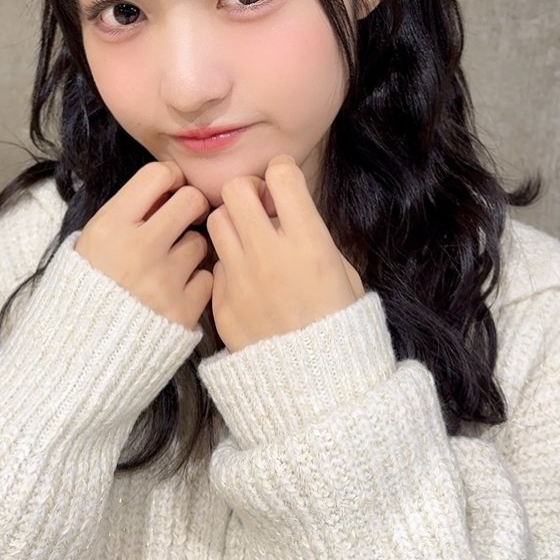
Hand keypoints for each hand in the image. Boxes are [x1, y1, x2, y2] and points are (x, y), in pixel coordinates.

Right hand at [74, 159, 213, 331]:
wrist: (78, 356)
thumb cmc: (85, 292)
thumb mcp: (89, 244)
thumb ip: (125, 214)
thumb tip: (168, 189)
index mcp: (109, 227)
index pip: (157, 175)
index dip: (169, 179)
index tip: (168, 192)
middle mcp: (137, 250)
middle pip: (191, 200)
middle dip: (189, 207)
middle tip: (181, 222)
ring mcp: (162, 282)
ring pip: (200, 243)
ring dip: (189, 251)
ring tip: (165, 269)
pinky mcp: (182, 313)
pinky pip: (206, 280)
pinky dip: (193, 285)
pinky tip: (172, 294)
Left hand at [205, 154, 364, 352]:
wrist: (319, 387)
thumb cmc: (342, 325)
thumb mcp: (343, 272)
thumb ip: (313, 236)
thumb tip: (291, 212)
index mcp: (308, 242)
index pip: (281, 176)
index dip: (283, 173)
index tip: (285, 185)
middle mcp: (269, 255)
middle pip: (236, 190)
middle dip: (249, 190)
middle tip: (260, 206)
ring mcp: (240, 280)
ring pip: (216, 221)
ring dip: (232, 222)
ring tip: (249, 240)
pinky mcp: (221, 304)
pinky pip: (216, 265)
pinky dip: (229, 264)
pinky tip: (247, 280)